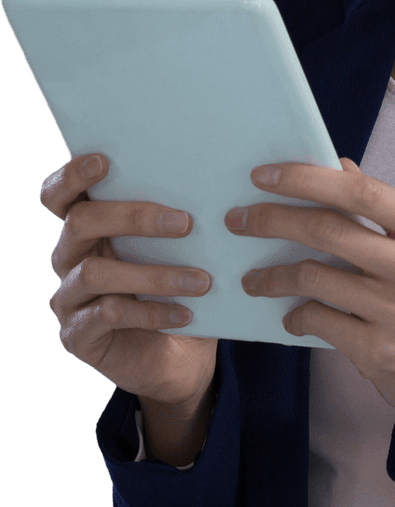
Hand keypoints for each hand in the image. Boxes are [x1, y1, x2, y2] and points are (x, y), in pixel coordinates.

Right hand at [41, 153, 216, 406]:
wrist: (178, 354)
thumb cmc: (176, 282)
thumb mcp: (177, 247)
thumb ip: (176, 215)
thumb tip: (213, 177)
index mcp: (88, 225)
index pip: (60, 194)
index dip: (72, 174)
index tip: (104, 160)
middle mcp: (70, 256)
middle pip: (80, 222)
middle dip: (133, 216)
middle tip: (185, 223)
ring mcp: (69, 297)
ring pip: (95, 272)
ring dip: (155, 274)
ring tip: (202, 280)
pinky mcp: (77, 335)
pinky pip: (107, 315)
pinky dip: (151, 312)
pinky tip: (186, 314)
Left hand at [225, 158, 394, 439]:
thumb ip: (382, 207)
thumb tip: (335, 167)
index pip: (362, 192)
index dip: (308, 179)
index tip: (264, 175)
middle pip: (330, 230)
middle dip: (274, 220)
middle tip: (238, 219)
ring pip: (316, 278)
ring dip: (273, 276)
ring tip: (253, 278)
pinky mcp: (381, 352)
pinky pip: (319, 320)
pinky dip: (295, 315)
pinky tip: (290, 315)